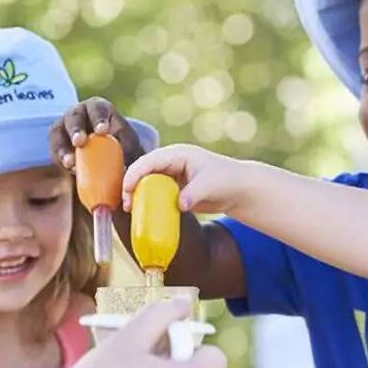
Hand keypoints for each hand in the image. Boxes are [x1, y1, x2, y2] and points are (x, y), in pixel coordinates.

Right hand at [49, 97, 144, 171]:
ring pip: (58, 133)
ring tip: (69, 163)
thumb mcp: (126, 141)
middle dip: (76, 129)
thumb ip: (126, 149)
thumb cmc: (119, 140)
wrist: (107, 149)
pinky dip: (60, 159)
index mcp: (97, 107)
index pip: (96, 109)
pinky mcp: (56, 144)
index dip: (98, 118)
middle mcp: (77, 113)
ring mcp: (63, 127)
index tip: (103, 131)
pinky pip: (54, 150)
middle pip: (73, 117)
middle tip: (80, 142)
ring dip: (62, 148)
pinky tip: (67, 168)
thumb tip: (126, 169)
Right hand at [123, 144, 245, 214]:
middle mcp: (172, 163)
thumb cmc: (228, 180)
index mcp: (178, 154)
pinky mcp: (174, 189)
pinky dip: (148, 202)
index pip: (150, 161)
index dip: (136, 173)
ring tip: (131, 209)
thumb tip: (180, 205)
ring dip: (138, 195)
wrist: (240, 190)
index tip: (127, 189)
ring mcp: (172, 176)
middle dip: (132, 185)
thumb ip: (194, 194)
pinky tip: (143, 213)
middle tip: (127, 204)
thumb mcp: (211, 185)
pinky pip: (156, 194)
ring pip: (148, 183)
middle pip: (144, 171)